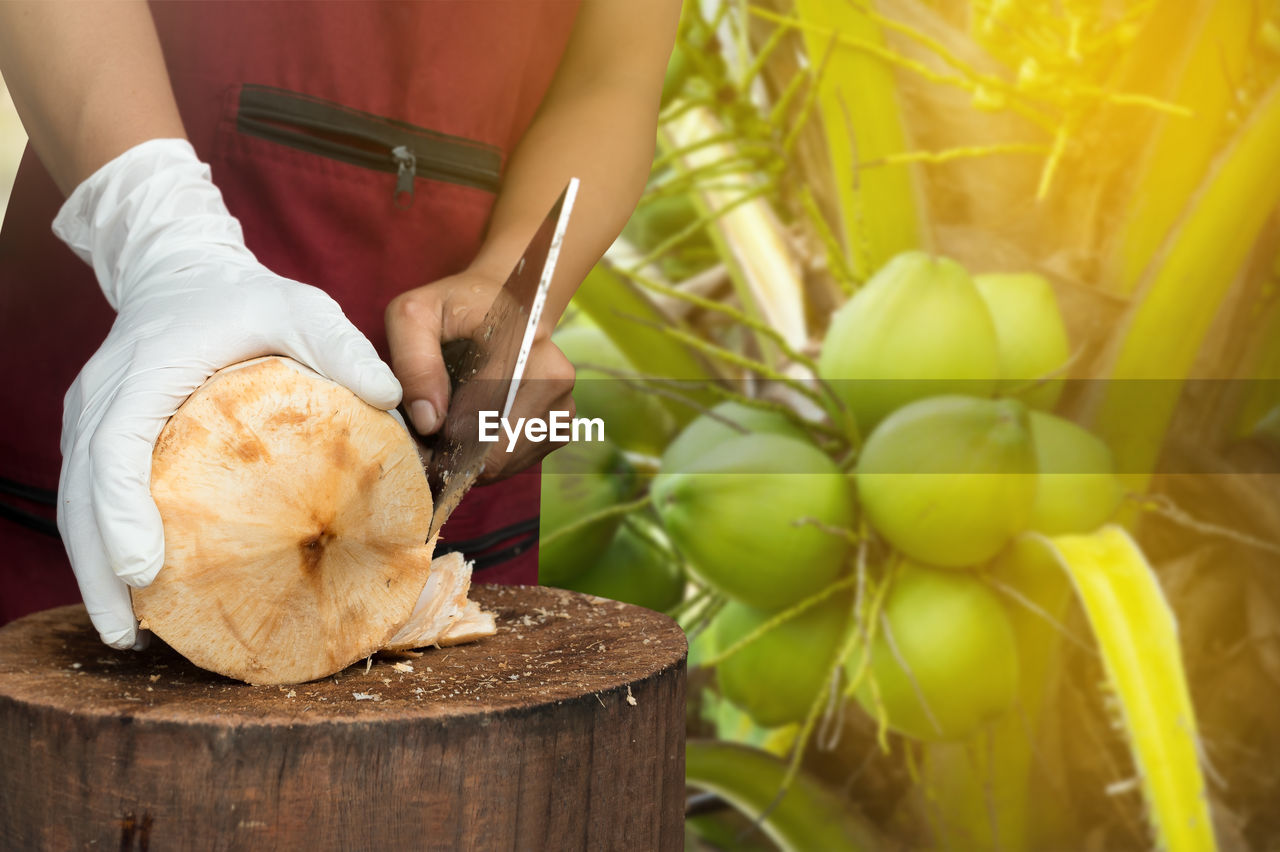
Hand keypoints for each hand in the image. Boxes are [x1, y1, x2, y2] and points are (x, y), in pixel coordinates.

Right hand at [55, 139, 401, 649]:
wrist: (181, 268)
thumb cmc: (245, 297)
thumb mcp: (301, 307)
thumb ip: (341, 347)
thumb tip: (392, 398)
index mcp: (146, 371)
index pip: (115, 446)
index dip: (120, 510)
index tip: (141, 567)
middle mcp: (102, 398)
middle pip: (82, 492)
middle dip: (96, 567)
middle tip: (127, 631)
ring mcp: (91, 418)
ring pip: (75, 503)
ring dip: (93, 569)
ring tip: (125, 631)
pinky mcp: (98, 433)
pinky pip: (91, 497)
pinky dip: (103, 546)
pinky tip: (132, 590)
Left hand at [386, 270, 575, 480]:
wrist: (506, 303)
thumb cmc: (454, 309)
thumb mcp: (414, 316)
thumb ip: (413, 362)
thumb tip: (430, 422)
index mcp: (521, 343)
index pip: (479, 416)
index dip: (441, 440)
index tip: (417, 439)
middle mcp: (554, 375)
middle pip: (496, 450)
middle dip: (456, 456)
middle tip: (429, 439)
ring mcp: (564, 402)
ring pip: (507, 462)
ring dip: (472, 459)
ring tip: (452, 429)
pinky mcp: (562, 424)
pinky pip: (520, 461)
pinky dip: (492, 458)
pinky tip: (477, 431)